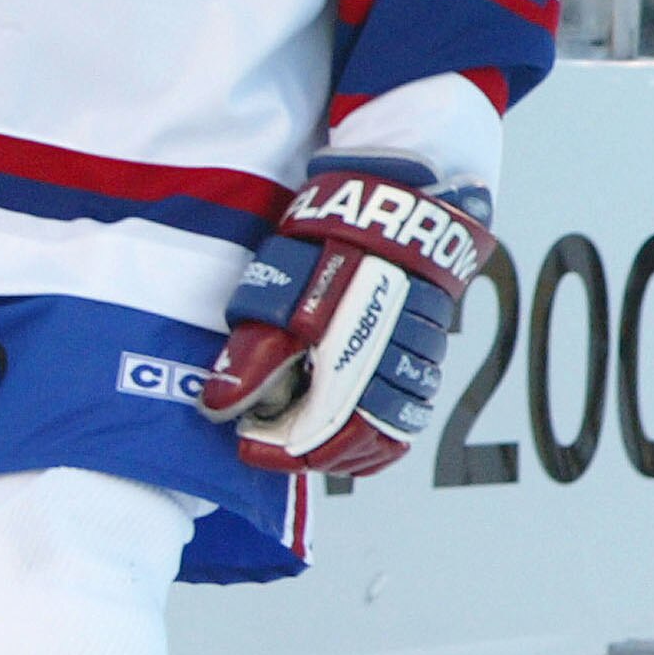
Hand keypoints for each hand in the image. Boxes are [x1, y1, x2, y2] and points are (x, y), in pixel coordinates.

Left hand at [200, 157, 494, 475]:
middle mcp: (394, 363)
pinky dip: (384, 437)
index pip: (323, 429)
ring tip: (310, 448)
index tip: (251, 447)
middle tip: (275, 448)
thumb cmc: (337, 241)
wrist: (401, 203)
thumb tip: (221, 405)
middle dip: (313, 451)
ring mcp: (421, 357)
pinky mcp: (432, 350)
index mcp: (355, 350)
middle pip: (357, 435)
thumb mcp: (283, 288)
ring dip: (349, 447)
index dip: (284, 449)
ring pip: (390, 427)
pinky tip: (358, 444)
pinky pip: (414, 412)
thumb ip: (254, 351)